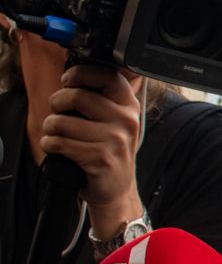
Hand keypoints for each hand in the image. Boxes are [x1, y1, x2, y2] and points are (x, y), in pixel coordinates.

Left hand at [39, 64, 143, 229]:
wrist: (116, 189)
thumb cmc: (109, 151)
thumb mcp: (116, 121)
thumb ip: (103, 97)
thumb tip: (75, 74)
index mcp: (129, 107)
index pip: (106, 76)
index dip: (80, 74)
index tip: (68, 82)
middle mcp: (126, 121)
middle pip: (76, 96)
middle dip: (56, 103)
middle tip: (58, 112)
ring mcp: (114, 140)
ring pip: (61, 121)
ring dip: (51, 129)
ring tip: (59, 135)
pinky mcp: (99, 158)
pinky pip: (58, 142)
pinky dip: (50, 145)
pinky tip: (59, 149)